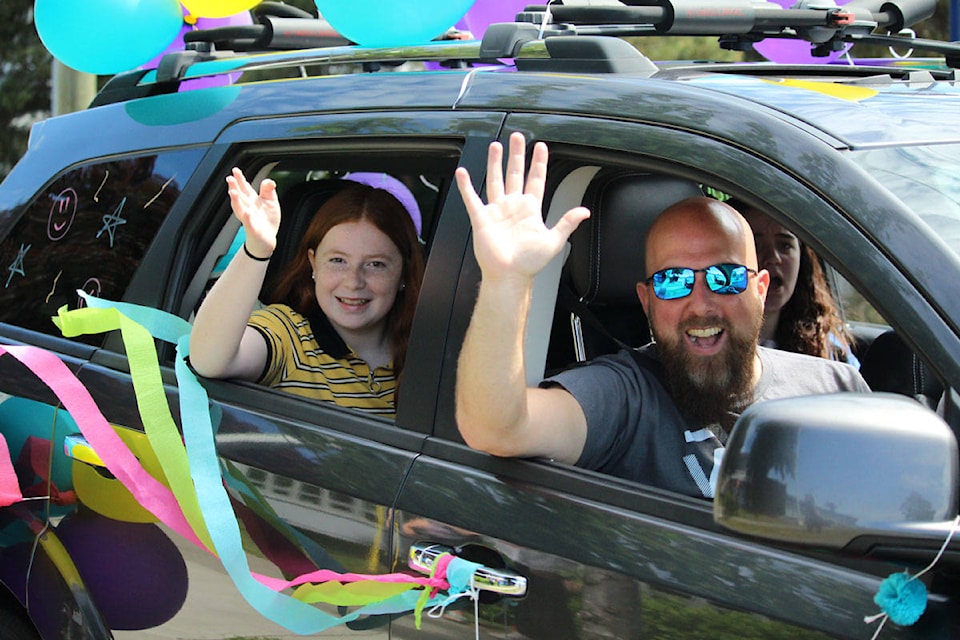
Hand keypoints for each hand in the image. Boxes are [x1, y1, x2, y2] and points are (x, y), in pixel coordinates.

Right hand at [225, 167, 280, 256]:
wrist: (267, 239)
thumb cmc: (267, 221)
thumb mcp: (271, 202)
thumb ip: (268, 190)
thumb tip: (269, 181)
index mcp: (252, 200)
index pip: (245, 188)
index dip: (240, 179)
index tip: (235, 170)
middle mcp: (248, 208)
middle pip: (240, 196)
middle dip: (234, 188)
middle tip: (230, 179)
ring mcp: (249, 219)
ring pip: (240, 209)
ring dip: (236, 201)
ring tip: (233, 192)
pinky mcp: (253, 230)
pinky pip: (249, 224)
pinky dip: (247, 219)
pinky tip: (247, 213)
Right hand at [455, 132, 589, 281]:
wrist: (509, 276)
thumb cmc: (530, 263)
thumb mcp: (554, 241)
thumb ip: (567, 222)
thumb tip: (585, 211)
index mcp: (531, 209)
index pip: (536, 180)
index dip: (538, 163)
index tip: (541, 147)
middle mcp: (513, 206)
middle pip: (515, 174)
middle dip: (517, 155)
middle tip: (517, 137)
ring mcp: (497, 211)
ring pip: (496, 180)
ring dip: (495, 163)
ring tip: (495, 145)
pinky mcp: (481, 218)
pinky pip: (472, 198)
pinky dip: (467, 186)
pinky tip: (463, 172)